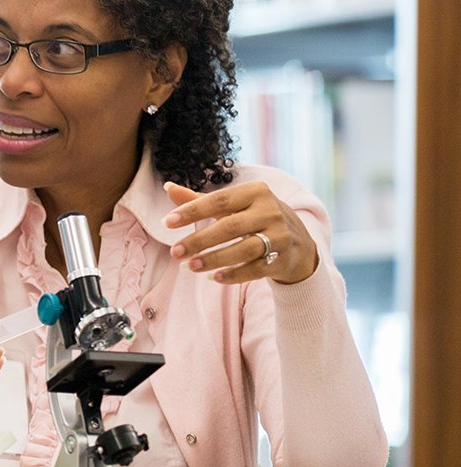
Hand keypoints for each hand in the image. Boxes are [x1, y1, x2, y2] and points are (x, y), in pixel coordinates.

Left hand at [163, 181, 317, 284]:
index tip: (167, 222)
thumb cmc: (255, 219)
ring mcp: (280, 235)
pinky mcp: (283, 258)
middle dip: (199, 240)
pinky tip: (214, 278)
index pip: (219, 200)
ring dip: (214, 259)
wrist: (299, 242)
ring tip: (190, 266)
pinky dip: (234, 274)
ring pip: (244, 249)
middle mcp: (270, 211)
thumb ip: (200, 199)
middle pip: (230, 226)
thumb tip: (168, 187)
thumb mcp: (233, 206)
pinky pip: (256, 269)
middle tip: (175, 252)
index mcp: (255, 192)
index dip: (192, 210)